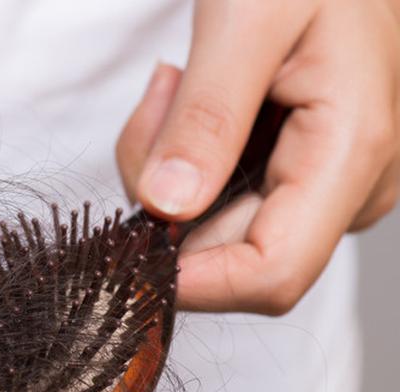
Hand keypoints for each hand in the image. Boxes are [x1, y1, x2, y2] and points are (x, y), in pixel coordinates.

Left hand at [116, 0, 399, 314]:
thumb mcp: (246, 20)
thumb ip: (207, 117)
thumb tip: (168, 208)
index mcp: (354, 151)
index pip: (271, 275)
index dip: (191, 279)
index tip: (125, 239)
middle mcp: (350, 187)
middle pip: (227, 252)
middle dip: (162, 192)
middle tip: (161, 96)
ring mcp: (325, 186)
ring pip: (210, 225)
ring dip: (167, 165)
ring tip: (179, 82)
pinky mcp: (296, 175)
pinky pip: (215, 197)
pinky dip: (180, 156)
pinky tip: (191, 95)